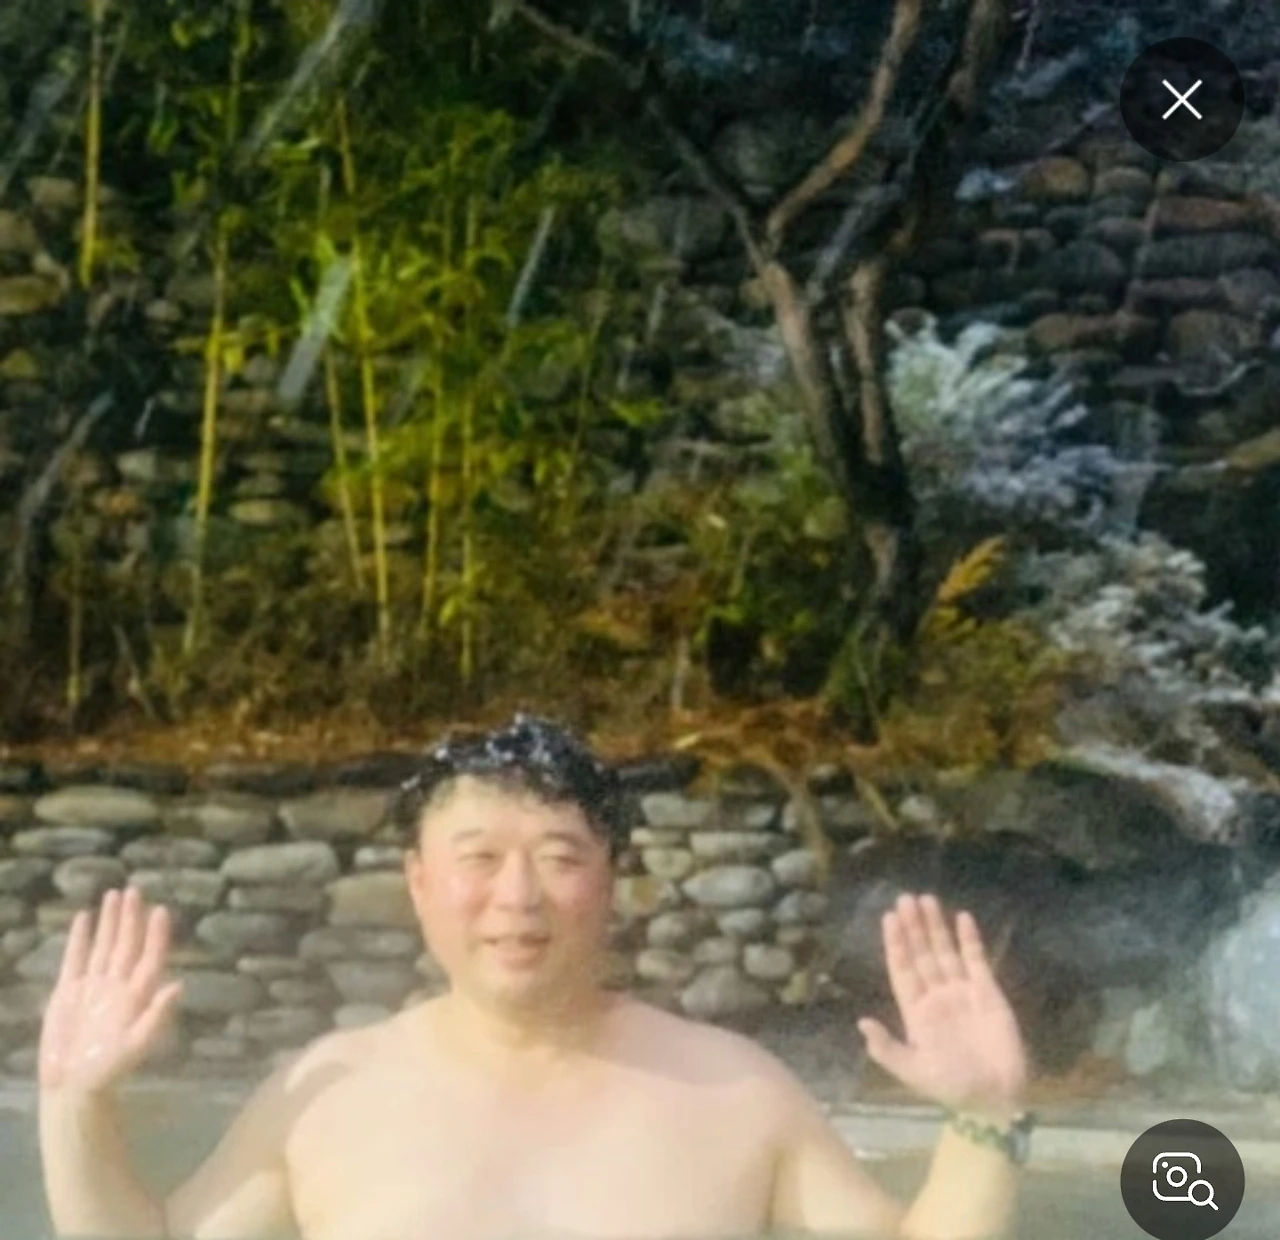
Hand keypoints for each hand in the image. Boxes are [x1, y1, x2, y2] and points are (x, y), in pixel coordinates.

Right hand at [38, 886, 183, 1093]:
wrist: (72, 1086)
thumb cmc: (108, 1070)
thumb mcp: (136, 1045)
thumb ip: (157, 1016)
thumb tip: (180, 985)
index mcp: (136, 995)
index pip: (149, 958)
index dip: (156, 935)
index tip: (161, 910)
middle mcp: (117, 985)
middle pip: (127, 944)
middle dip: (131, 918)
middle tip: (135, 890)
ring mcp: (93, 985)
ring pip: (104, 945)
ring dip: (110, 921)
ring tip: (115, 894)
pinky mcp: (69, 991)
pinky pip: (75, 958)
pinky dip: (79, 938)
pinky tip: (85, 917)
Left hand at [856, 893, 1027, 1120]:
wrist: (995, 1099)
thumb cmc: (952, 1086)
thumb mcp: (913, 1071)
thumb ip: (887, 1048)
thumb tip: (861, 1022)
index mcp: (916, 1011)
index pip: (902, 969)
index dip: (896, 944)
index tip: (889, 918)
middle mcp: (936, 996)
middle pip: (921, 954)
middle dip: (913, 927)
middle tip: (905, 898)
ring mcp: (962, 991)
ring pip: (945, 951)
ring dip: (936, 926)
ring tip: (926, 899)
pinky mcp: (988, 992)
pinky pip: (977, 960)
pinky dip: (969, 939)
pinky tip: (962, 918)